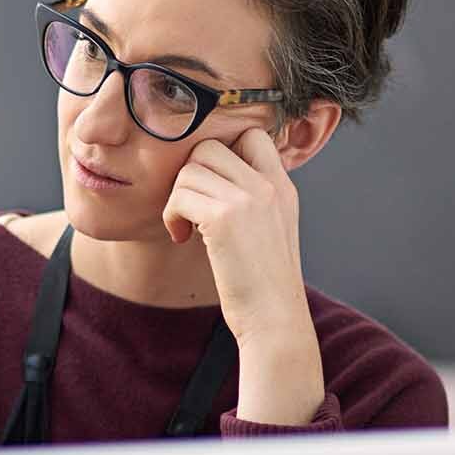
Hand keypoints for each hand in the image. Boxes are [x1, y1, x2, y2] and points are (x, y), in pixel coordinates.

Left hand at [162, 127, 325, 423]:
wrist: (275, 320)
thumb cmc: (263, 285)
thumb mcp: (270, 232)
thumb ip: (252, 202)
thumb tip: (211, 183)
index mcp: (282, 187)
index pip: (251, 135)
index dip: (222, 153)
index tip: (211, 188)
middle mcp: (269, 185)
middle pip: (210, 147)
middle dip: (190, 176)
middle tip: (190, 210)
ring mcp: (249, 198)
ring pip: (190, 169)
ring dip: (177, 198)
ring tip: (184, 228)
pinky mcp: (224, 217)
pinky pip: (180, 194)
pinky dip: (172, 215)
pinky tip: (181, 238)